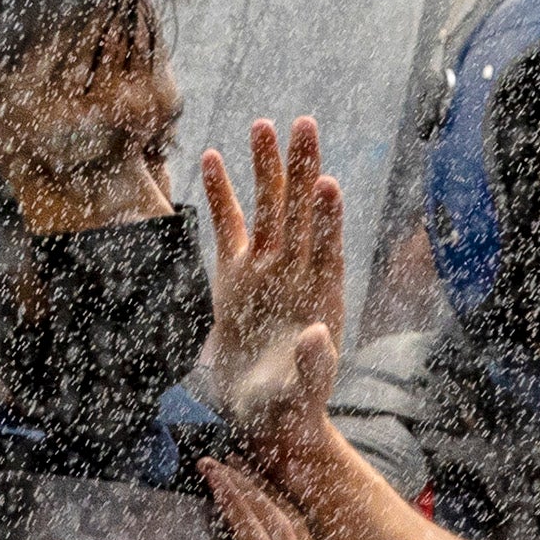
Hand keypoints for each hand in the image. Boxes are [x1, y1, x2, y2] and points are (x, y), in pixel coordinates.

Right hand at [194, 119, 348, 434]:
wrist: (263, 416)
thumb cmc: (290, 408)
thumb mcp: (303, 394)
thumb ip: (313, 367)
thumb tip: (319, 338)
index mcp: (321, 297)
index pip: (326, 248)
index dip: (327, 218)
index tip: (326, 183)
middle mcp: (297, 273)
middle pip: (300, 213)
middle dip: (302, 170)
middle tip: (304, 123)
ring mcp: (266, 269)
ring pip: (267, 209)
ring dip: (266, 168)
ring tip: (262, 124)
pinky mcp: (235, 275)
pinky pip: (228, 227)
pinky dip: (220, 194)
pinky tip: (212, 157)